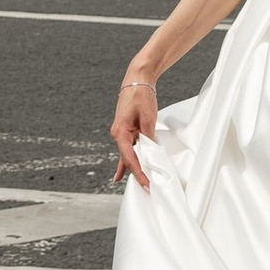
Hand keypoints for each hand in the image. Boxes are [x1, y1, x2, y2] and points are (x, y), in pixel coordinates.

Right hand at [111, 53, 163, 190]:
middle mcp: (118, 134)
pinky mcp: (127, 130)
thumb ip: (148, 136)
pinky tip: (122, 172)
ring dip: (134, 167)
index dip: (138, 172)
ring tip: (140, 184)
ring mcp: (121, 133)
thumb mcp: (148, 117)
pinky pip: (129, 149)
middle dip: (136, 173)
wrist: (137, 80)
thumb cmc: (141, 96)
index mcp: (120, 132)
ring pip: (128, 155)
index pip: (129, 158)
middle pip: (127, 159)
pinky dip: (130, 159)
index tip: (147, 183)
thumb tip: (151, 151)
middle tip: (147, 188)